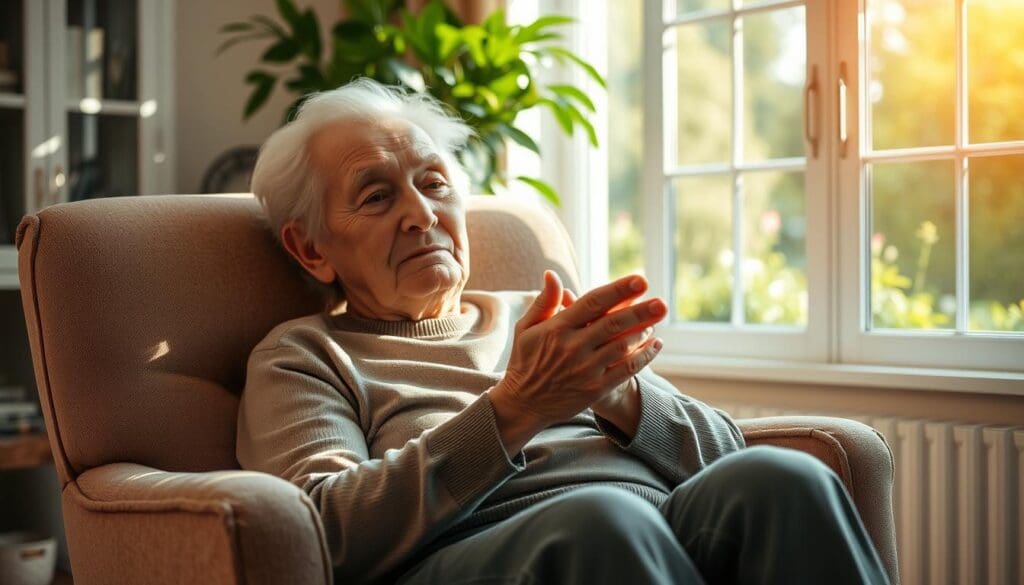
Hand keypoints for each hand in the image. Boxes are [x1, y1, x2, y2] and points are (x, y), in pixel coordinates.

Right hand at [490, 271, 666, 428]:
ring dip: (643, 331)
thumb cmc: (525, 361)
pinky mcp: (595, 389)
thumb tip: (551, 274)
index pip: (592, 303)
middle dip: (640, 311)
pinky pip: (626, 370)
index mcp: (556, 328)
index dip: (618, 290)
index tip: (640, 280)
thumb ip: (544, 301)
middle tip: (662, 302)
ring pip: (622, 346)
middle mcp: (572, 347)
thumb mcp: (526, 328)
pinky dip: (644, 356)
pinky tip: (656, 344)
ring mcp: (585, 370)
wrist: (523, 404)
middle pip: (613, 323)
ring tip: (656, 318)